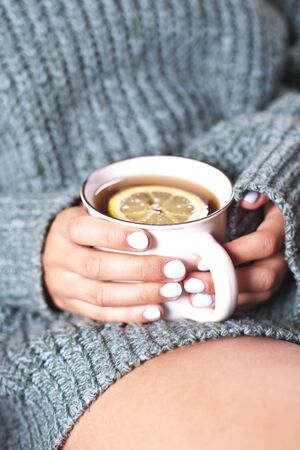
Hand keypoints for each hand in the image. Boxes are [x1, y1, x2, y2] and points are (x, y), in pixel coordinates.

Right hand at [42, 206, 186, 322]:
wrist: (56, 255)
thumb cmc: (88, 230)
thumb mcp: (93, 215)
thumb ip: (120, 218)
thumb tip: (170, 225)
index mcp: (64, 228)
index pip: (85, 230)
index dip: (115, 236)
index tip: (147, 239)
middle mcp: (59, 257)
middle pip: (98, 266)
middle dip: (141, 269)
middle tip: (175, 269)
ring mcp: (63, 285)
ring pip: (102, 295)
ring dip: (141, 294)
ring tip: (172, 290)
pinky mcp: (71, 306)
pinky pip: (102, 314)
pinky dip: (131, 314)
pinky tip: (156, 310)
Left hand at [183, 193, 288, 309]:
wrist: (272, 219)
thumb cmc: (260, 205)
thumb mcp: (263, 192)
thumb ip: (257, 193)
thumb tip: (248, 200)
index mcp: (282, 231)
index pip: (263, 244)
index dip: (234, 253)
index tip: (201, 259)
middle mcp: (284, 258)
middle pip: (262, 278)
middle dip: (225, 284)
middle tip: (191, 283)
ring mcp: (277, 275)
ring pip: (257, 295)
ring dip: (224, 300)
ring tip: (192, 297)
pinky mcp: (265, 288)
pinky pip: (251, 302)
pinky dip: (227, 306)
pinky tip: (202, 304)